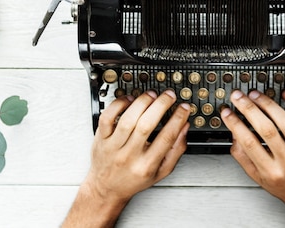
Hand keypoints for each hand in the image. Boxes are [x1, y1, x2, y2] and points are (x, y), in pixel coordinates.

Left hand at [63, 90, 189, 227]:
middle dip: (161, 106)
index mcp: (147, 165)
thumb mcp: (161, 172)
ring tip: (152, 95)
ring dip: (142, 103)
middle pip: (146, 126)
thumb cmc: (134, 179)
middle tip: (169, 96)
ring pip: (127, 120)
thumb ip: (176, 150)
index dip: (177, 119)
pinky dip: (118, 105)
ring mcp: (113, 147)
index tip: (183, 107)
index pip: (166, 138)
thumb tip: (184, 127)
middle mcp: (129, 156)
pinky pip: (107, 118)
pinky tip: (129, 100)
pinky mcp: (101, 139)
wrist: (106, 188)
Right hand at [221, 89, 284, 226]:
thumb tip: (234, 133)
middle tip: (238, 97)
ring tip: (255, 95)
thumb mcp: (257, 178)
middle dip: (249, 109)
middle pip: (267, 129)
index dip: (235, 124)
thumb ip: (243, 157)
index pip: (249, 143)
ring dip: (268, 105)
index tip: (227, 112)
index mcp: (271, 171)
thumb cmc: (284, 186)